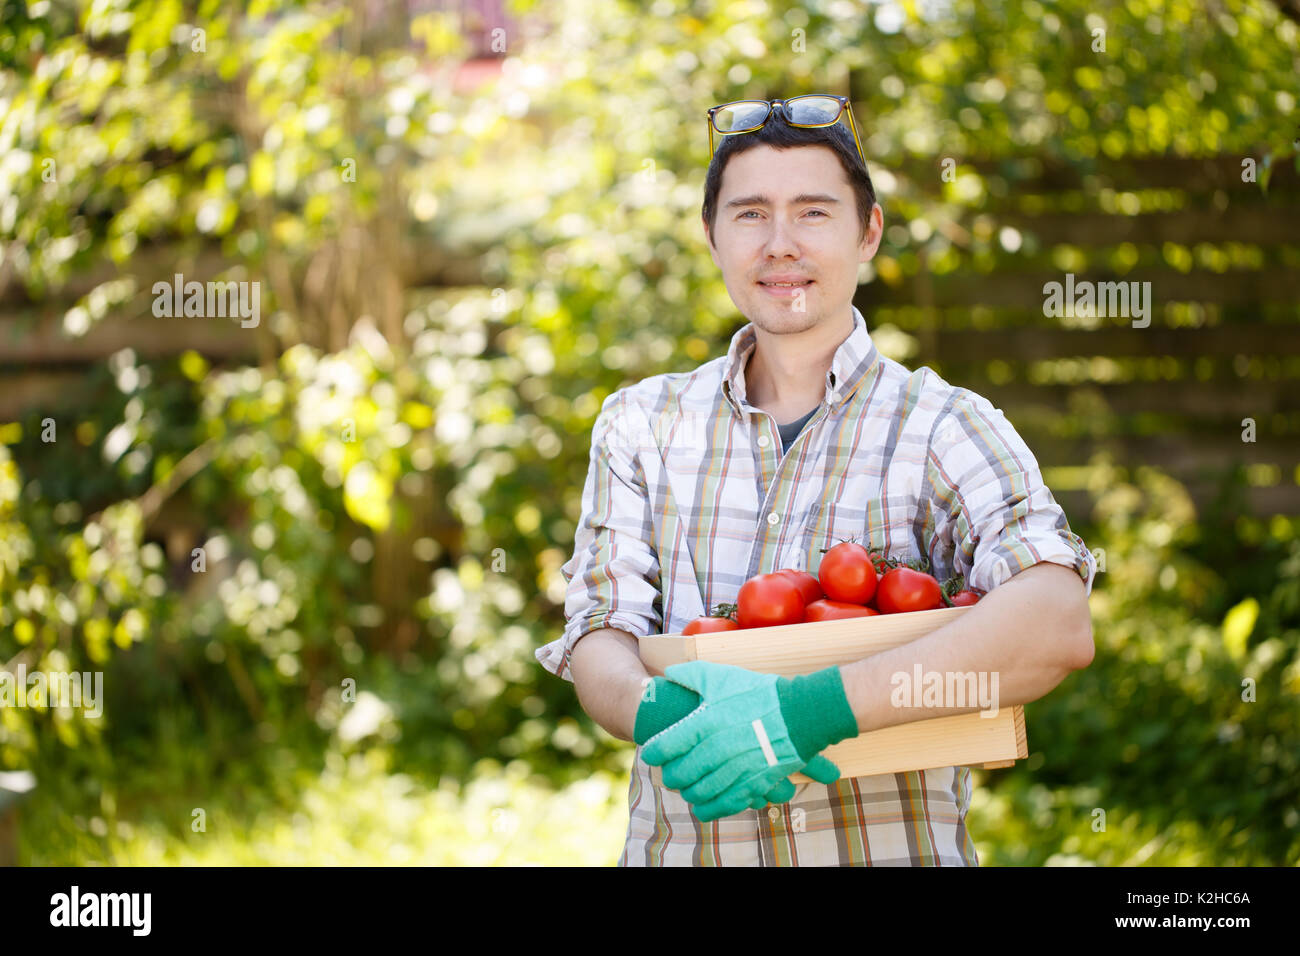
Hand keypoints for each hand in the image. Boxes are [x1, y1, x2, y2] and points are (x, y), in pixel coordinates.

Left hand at [640, 661, 854, 820]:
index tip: (651, 754)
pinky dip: (710, 809)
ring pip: (700, 792)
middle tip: (669, 774)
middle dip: (671, 776)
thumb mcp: (722, 677)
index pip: (666, 746)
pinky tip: (703, 808)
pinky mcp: (753, 785)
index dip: (654, 753)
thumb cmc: (759, 693)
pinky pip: (725, 804)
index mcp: (704, 724)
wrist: (799, 714)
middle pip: (680, 773)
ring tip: (686, 789)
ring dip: (689, 793)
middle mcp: (715, 750)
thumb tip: (669, 672)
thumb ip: (692, 675)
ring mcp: (735, 771)